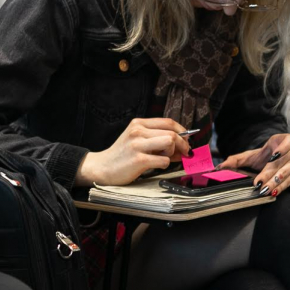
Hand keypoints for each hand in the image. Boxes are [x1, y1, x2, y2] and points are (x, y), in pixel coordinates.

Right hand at [75, 117, 190, 185]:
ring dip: (173, 153)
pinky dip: (164, 164)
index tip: (187, 139)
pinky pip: (163, 160)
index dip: (182, 131)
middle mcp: (138, 131)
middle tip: (184, 153)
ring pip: (170, 143)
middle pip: (172, 133)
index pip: (168, 122)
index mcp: (138, 124)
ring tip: (165, 158)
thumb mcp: (136, 140)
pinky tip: (156, 165)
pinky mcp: (139, 159)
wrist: (102, 167)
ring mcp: (138, 145)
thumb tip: (182, 145)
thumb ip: (156, 139)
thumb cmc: (122, 155)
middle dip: (183, 144)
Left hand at [216, 133, 289, 195]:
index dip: (284, 147)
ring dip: (275, 182)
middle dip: (270, 173)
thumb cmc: (263, 156)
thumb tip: (221, 167)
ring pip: (287, 173)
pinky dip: (280, 188)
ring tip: (264, 190)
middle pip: (284, 161)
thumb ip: (236, 160)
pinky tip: (272, 193)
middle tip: (259, 182)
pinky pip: (289, 182)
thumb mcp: (250, 156)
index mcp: (283, 140)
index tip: (274, 155)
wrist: (275, 162)